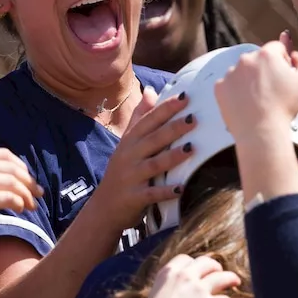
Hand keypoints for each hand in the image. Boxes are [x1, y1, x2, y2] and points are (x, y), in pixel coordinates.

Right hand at [0, 148, 42, 252]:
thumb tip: (8, 180)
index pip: (4, 155)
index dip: (21, 167)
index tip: (28, 180)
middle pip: (12, 167)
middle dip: (29, 181)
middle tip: (38, 195)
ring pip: (13, 182)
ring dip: (27, 194)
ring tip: (32, 206)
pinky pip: (8, 197)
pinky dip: (19, 203)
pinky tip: (20, 209)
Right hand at [93, 87, 194, 230]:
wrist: (103, 208)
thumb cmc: (121, 172)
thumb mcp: (126, 143)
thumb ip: (139, 117)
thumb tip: (151, 90)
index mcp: (130, 142)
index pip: (148, 121)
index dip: (165, 108)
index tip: (184, 97)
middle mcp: (129, 157)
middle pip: (153, 139)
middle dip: (173, 129)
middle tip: (194, 119)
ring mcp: (131, 178)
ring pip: (154, 165)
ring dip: (173, 157)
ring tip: (192, 148)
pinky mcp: (134, 198)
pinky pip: (152, 194)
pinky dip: (166, 192)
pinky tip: (181, 188)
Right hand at [136, 255, 239, 297]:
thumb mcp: (154, 296)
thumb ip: (167, 290)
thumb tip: (173, 295)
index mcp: (168, 272)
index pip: (185, 259)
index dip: (194, 264)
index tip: (198, 270)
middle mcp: (184, 276)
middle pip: (207, 262)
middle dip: (215, 267)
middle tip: (219, 273)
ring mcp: (198, 289)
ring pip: (222, 277)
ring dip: (230, 278)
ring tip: (235, 282)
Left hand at [214, 37, 297, 143]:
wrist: (262, 131)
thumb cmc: (285, 106)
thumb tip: (294, 55)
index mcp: (267, 54)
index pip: (276, 48)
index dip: (282, 61)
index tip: (283, 76)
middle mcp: (245, 59)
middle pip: (258, 58)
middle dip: (264, 69)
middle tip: (271, 90)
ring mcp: (230, 73)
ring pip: (242, 71)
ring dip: (249, 79)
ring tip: (258, 99)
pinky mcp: (219, 87)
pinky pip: (229, 84)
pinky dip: (236, 91)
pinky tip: (246, 103)